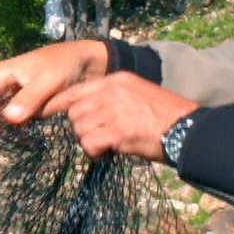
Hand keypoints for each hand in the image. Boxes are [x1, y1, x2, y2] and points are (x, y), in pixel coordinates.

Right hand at [0, 41, 110, 140]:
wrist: (89, 61)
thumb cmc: (65, 65)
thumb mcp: (47, 81)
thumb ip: (28, 99)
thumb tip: (7, 119)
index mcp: (1, 74)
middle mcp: (5, 84)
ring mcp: (17, 95)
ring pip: (6, 117)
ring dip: (12, 128)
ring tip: (23, 128)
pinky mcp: (30, 104)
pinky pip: (22, 119)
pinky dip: (25, 126)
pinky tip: (33, 127)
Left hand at [46, 74, 198, 161]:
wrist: (188, 129)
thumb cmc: (166, 117)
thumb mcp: (138, 94)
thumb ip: (114, 98)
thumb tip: (92, 112)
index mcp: (117, 80)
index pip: (76, 90)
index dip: (59, 103)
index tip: (45, 112)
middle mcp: (111, 91)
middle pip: (75, 112)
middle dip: (82, 127)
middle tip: (100, 136)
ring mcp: (113, 110)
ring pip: (80, 129)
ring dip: (90, 141)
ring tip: (109, 145)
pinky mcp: (116, 131)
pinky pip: (90, 144)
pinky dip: (96, 153)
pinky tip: (109, 152)